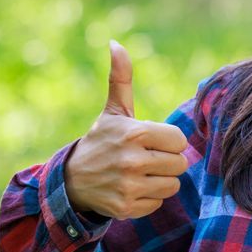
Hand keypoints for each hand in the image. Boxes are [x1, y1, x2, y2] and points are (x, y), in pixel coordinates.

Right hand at [63, 40, 190, 219]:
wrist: (72, 180)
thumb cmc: (101, 140)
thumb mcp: (113, 110)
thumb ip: (120, 78)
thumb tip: (115, 43)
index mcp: (134, 133)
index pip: (179, 141)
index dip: (168, 142)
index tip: (152, 142)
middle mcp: (132, 161)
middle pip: (179, 164)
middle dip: (166, 162)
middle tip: (146, 159)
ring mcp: (128, 186)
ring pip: (171, 186)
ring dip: (160, 181)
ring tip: (139, 174)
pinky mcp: (126, 208)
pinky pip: (157, 204)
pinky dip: (147, 199)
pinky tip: (130, 189)